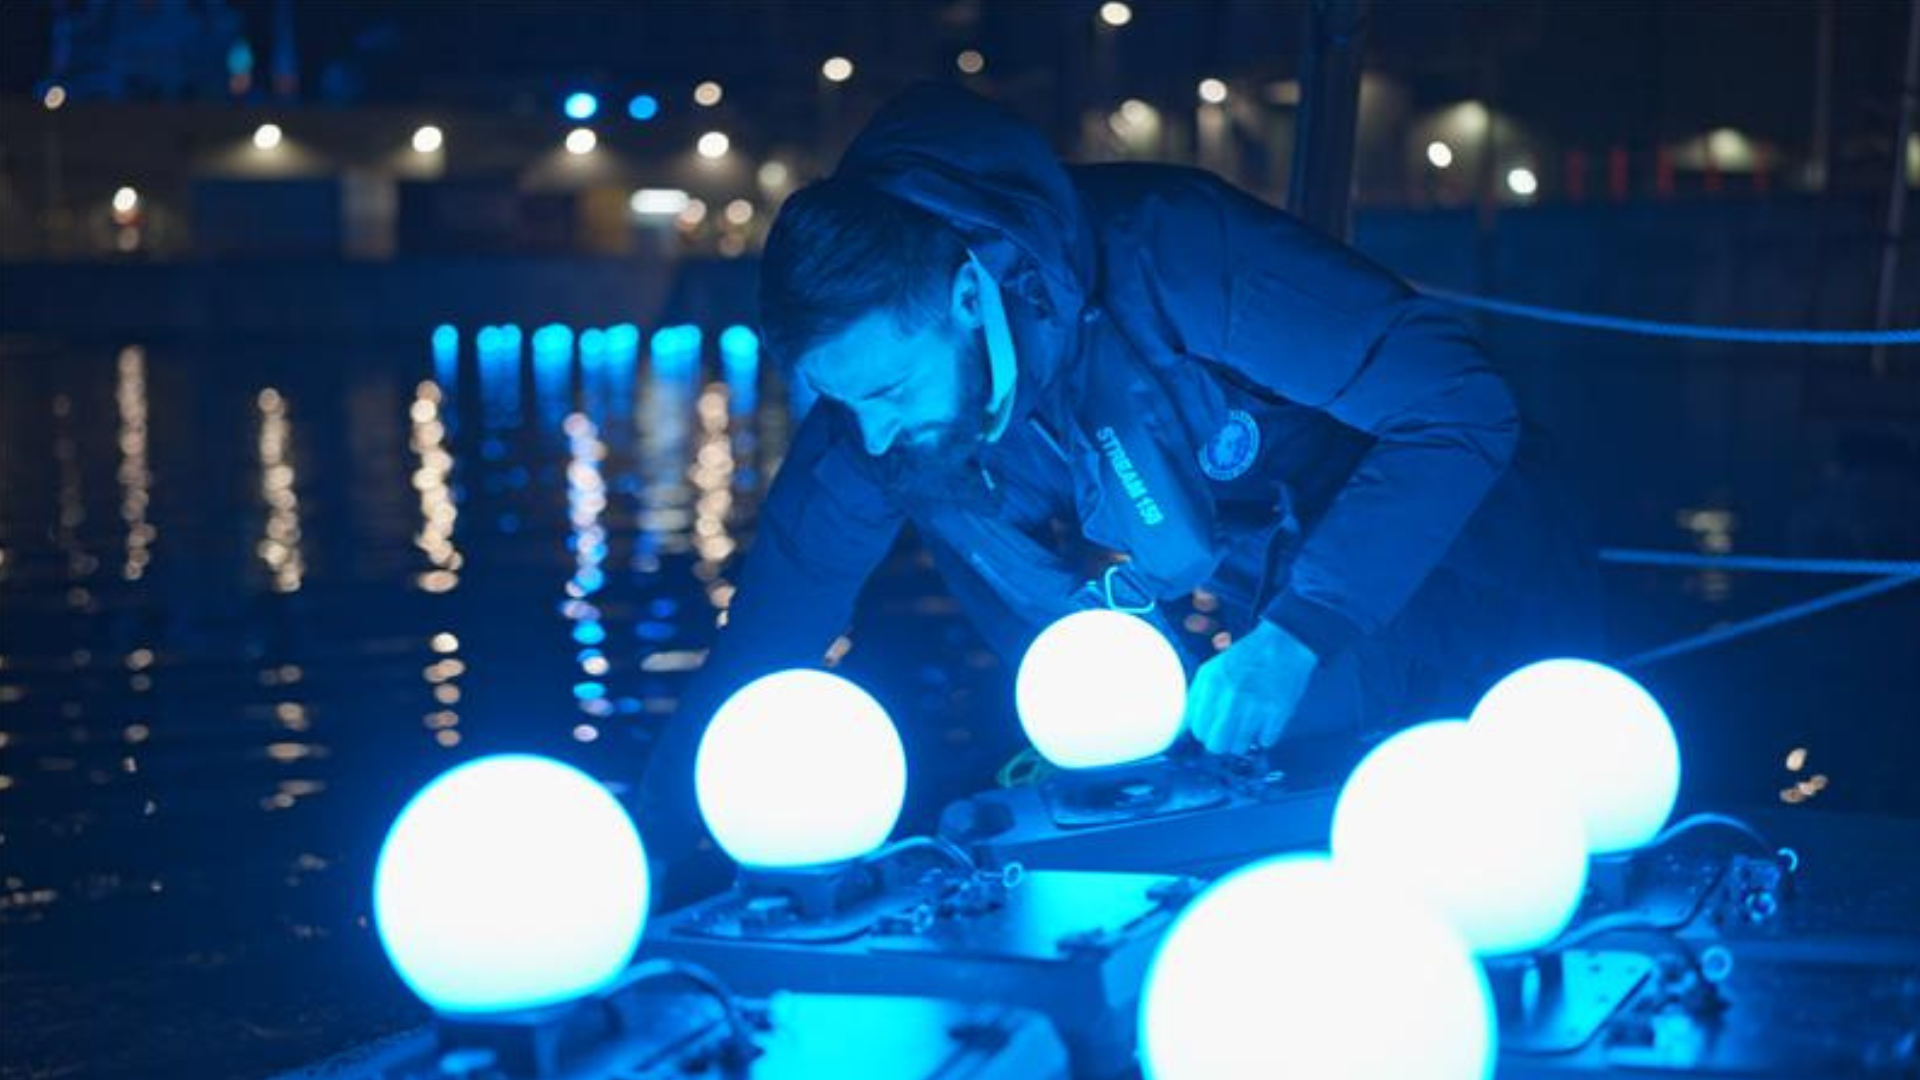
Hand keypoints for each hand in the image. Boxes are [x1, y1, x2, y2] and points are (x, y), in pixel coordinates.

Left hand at [1184, 621, 1318, 754]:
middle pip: (1215, 744)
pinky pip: (1265, 741)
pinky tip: (1264, 722)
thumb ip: (1194, 700)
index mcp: (1211, 683)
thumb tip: (1179, 730)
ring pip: (1239, 747)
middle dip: (1220, 742)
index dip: (1204, 731)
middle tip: (1228, 732)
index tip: (1212, 727)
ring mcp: (1255, 705)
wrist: (1283, 644)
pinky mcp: (1278, 711)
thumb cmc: (1245, 658)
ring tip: (1247, 726)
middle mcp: (1231, 696)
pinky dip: (1264, 736)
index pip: (1198, 729)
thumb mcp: (1211, 671)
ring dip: (1242, 741)